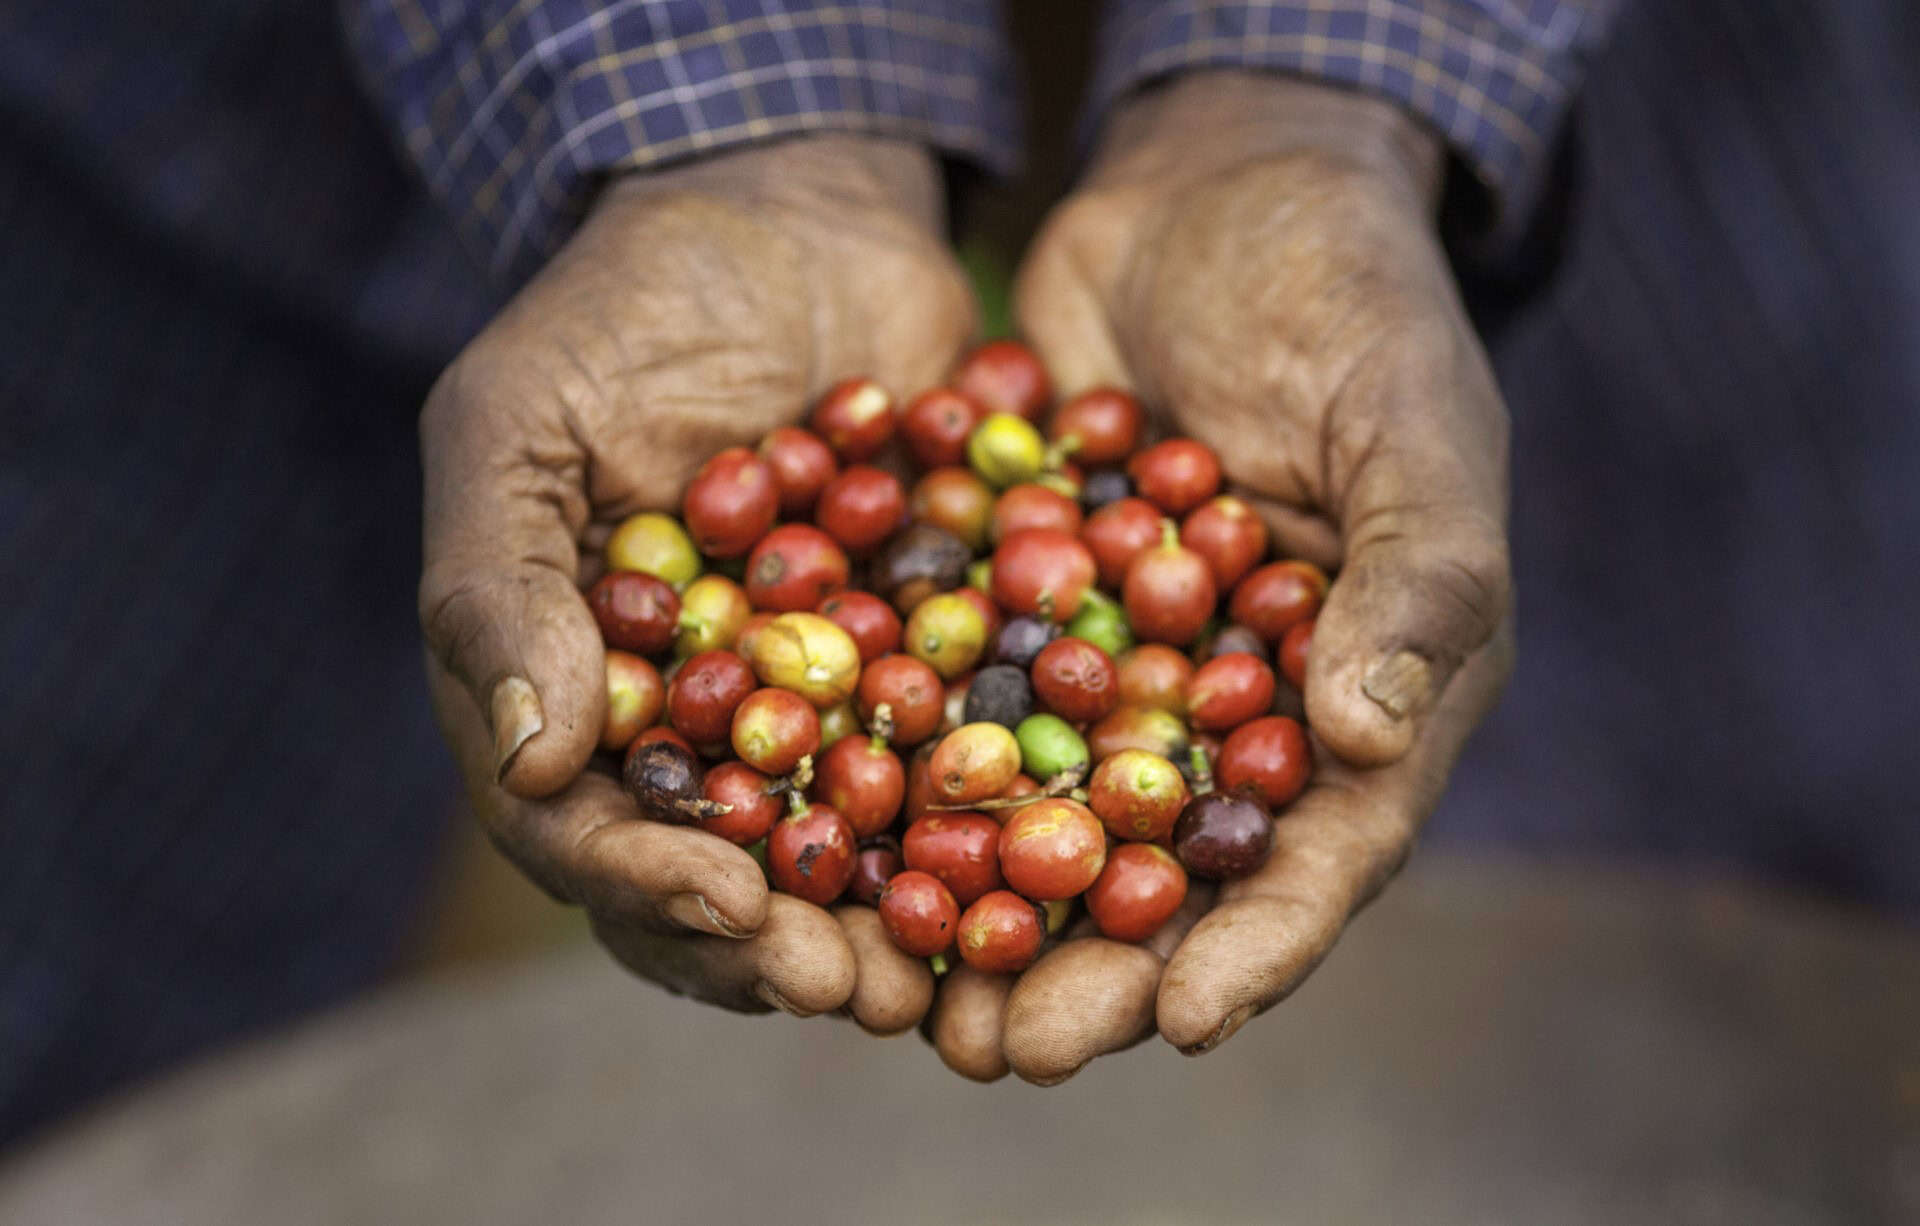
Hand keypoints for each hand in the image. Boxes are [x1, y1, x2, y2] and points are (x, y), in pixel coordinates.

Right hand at [419, 135, 972, 1026]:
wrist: (797, 209)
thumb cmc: (628, 302)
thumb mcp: (520, 418)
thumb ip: (498, 586)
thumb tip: (533, 764)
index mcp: (575, 692)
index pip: (586, 829)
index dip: (650, 883)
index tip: (732, 906)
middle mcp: (692, 724)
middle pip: (720, 874)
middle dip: (781, 945)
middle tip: (853, 990)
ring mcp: (812, 700)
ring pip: (843, 851)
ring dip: (890, 924)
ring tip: (949, 977)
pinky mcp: (921, 662)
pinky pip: (955, 759)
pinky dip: (995, 816)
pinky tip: (1053, 861)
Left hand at [928, 73, 1514, 1081]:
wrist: (1221, 183)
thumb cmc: (1358, 298)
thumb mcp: (1415, 425)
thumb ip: (1418, 576)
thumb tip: (1370, 739)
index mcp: (1366, 691)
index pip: (1327, 853)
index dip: (1261, 947)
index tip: (1186, 1026)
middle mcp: (1238, 705)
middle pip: (1171, 869)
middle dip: (1094, 966)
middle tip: (1003, 1047)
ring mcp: (1125, 663)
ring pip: (1053, 812)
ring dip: (983, 904)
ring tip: (903, 992)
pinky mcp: (1025, 607)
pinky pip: (966, 701)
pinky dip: (906, 766)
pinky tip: (831, 826)